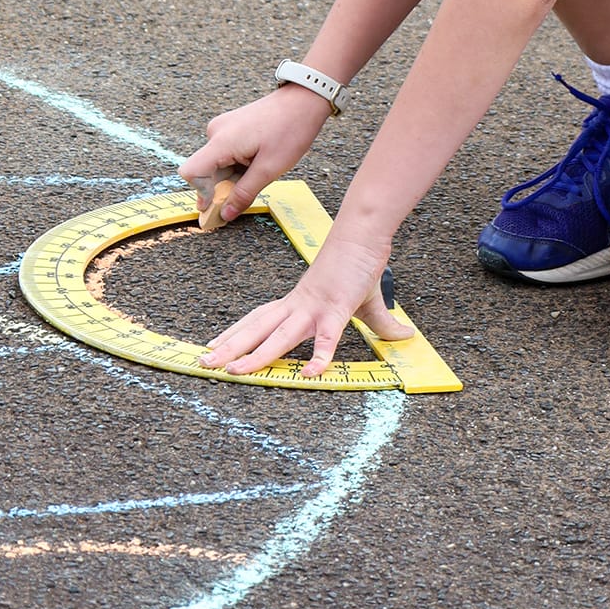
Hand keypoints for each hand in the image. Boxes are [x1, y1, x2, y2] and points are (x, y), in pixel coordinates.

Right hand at [179, 87, 334, 219]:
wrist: (303, 100)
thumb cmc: (290, 130)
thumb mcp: (269, 169)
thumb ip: (244, 193)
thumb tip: (224, 215)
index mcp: (221, 142)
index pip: (190, 173)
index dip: (203, 193)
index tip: (222, 204)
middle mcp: (216, 132)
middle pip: (205, 171)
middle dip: (222, 187)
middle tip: (250, 191)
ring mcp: (223, 128)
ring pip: (217, 165)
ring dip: (233, 176)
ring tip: (259, 170)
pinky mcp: (231, 127)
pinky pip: (225, 154)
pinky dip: (237, 165)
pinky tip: (258, 162)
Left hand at [201, 230, 414, 377]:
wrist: (365, 233)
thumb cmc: (360, 265)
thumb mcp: (367, 304)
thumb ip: (382, 325)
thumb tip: (406, 335)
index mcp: (298, 303)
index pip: (258, 319)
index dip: (235, 333)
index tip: (212, 345)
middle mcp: (299, 306)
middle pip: (257, 329)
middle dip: (230, 347)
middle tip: (203, 363)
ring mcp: (315, 308)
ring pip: (280, 336)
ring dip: (256, 355)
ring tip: (236, 372)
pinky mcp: (337, 308)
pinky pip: (327, 336)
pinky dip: (319, 355)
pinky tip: (311, 374)